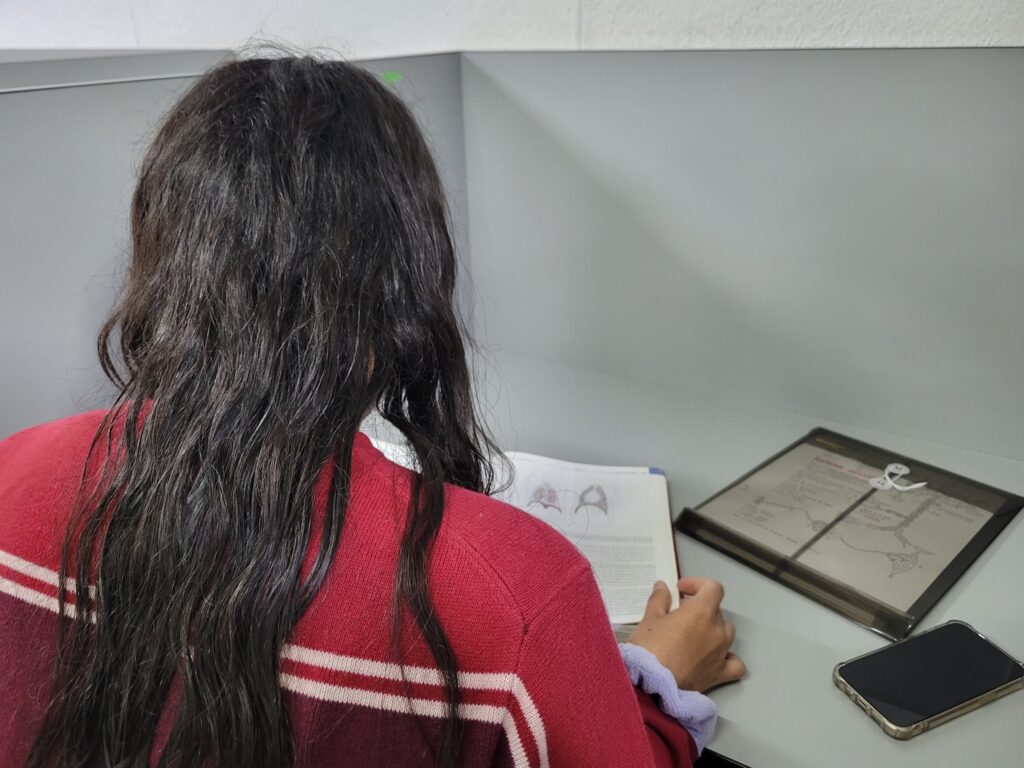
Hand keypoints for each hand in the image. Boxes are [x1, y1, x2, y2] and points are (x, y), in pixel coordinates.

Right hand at [626, 577, 746, 692]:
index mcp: (701, 612)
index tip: (683, 589)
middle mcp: (717, 631)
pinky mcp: (720, 674)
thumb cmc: (648, 651)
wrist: (651, 686)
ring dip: (712, 629)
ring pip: (726, 633)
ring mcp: (721, 653)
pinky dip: (729, 657)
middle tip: (679, 614)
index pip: (712, 588)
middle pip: (716, 611)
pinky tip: (716, 657)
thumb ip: (659, 599)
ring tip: (693, 635)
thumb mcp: (649, 619)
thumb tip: (662, 588)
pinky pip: (735, 663)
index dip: (698, 584)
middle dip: (699, 609)